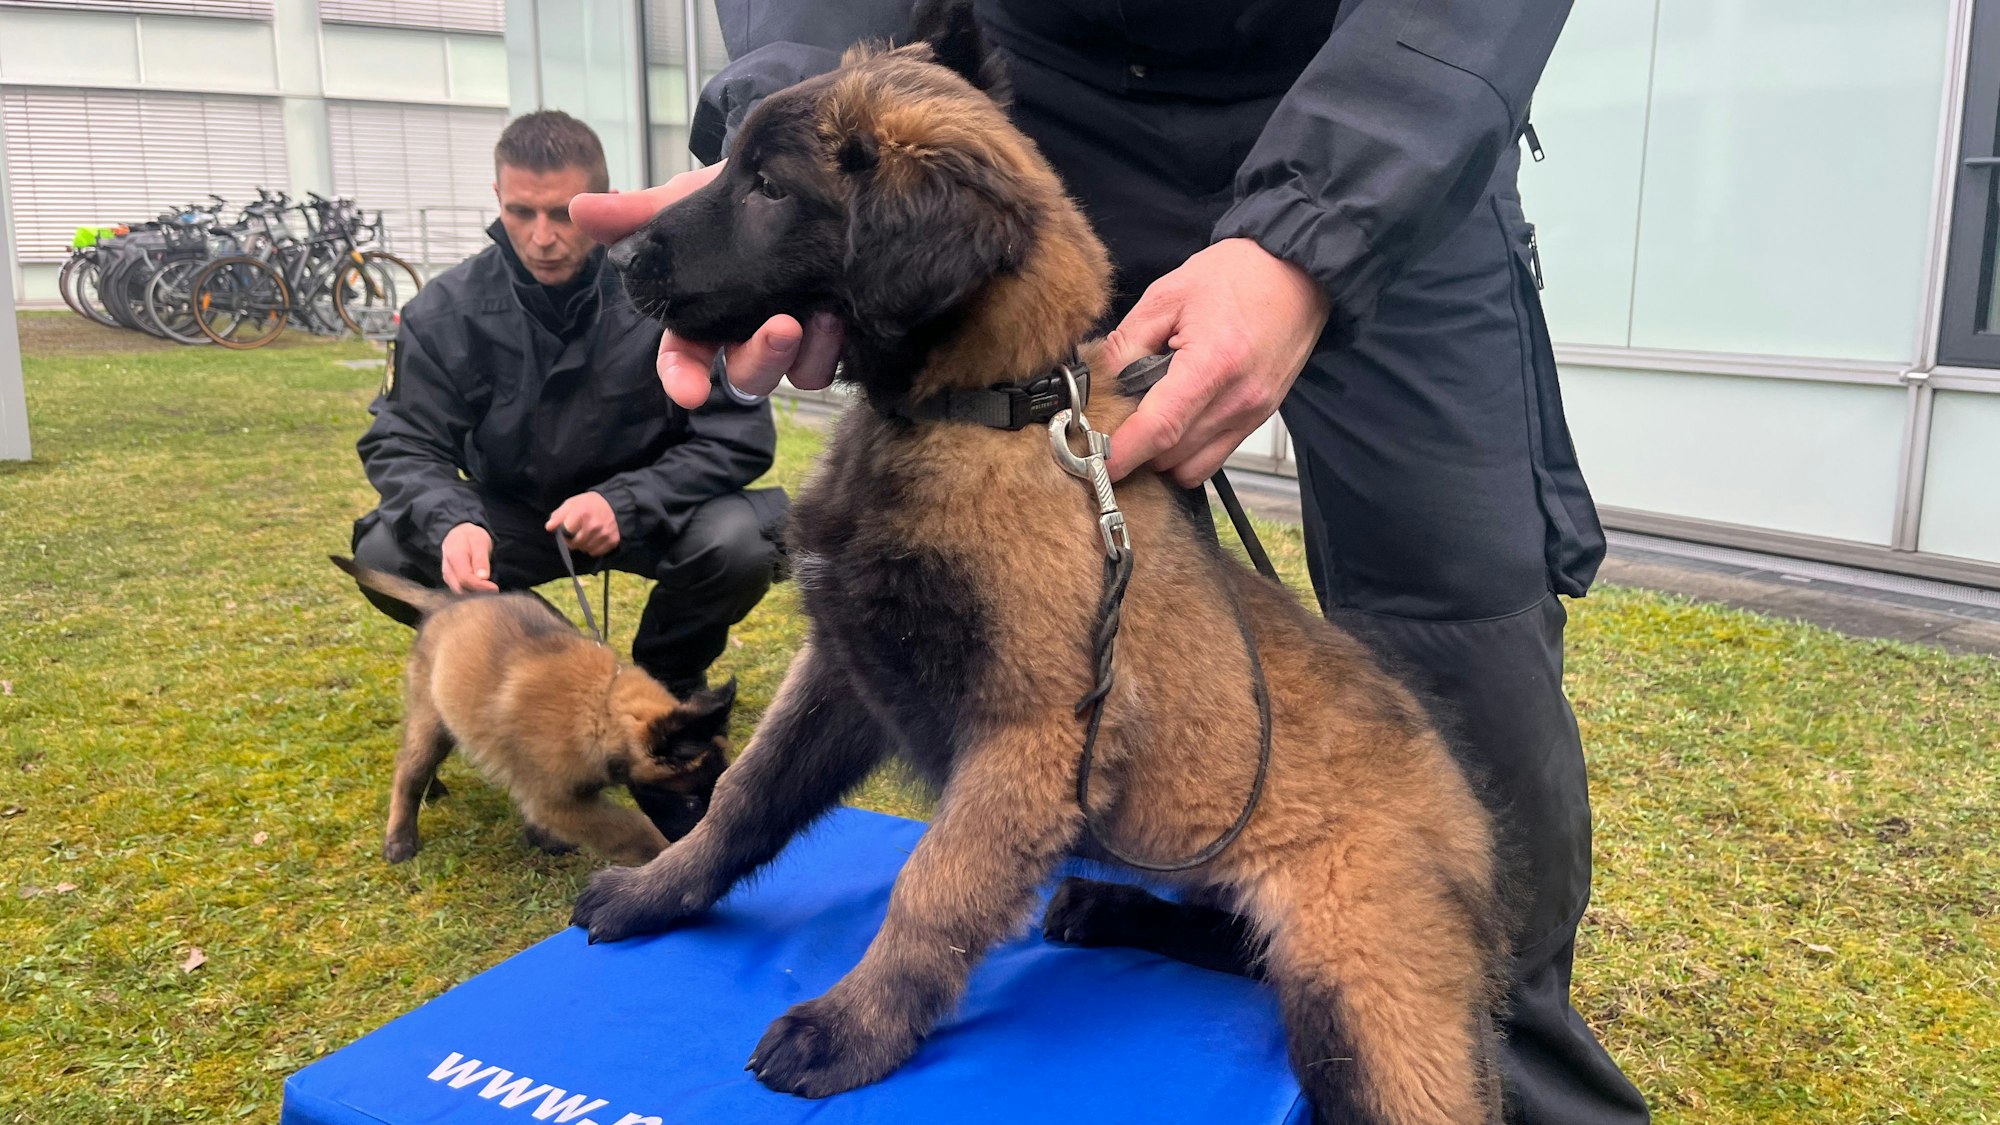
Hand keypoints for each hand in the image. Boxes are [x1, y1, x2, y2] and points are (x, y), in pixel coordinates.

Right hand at [441, 522, 495, 592]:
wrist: (459, 534)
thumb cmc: (471, 537)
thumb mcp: (480, 542)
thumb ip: (480, 560)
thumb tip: (483, 577)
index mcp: (454, 557)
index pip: (465, 578)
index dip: (481, 586)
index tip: (495, 588)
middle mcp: (448, 569)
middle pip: (461, 589)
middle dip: (478, 593)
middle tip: (494, 591)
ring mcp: (447, 576)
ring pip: (460, 592)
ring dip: (475, 594)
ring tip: (489, 590)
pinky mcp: (450, 580)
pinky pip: (460, 590)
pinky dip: (471, 592)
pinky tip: (482, 590)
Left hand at [544, 492, 620, 556]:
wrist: (613, 504)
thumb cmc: (588, 504)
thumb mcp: (571, 504)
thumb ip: (558, 515)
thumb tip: (549, 527)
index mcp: (582, 513)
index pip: (566, 532)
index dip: (564, 533)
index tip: (566, 530)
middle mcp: (594, 525)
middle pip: (575, 543)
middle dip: (572, 541)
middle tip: (576, 534)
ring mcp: (604, 534)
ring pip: (585, 549)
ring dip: (582, 545)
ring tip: (586, 536)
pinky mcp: (613, 541)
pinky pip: (596, 552)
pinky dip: (593, 548)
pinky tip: (594, 539)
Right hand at [570, 164, 845, 410]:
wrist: (794, 175)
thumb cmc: (731, 197)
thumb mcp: (685, 201)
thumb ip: (637, 214)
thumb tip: (579, 208)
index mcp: (701, 316)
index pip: (683, 359)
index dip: (683, 378)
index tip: (689, 393)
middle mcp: (745, 335)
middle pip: (745, 375)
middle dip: (760, 360)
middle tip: (781, 327)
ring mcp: (791, 337)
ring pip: (793, 375)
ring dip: (803, 354)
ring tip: (819, 314)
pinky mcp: (830, 332)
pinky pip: (832, 360)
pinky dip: (834, 345)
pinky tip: (841, 311)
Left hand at [1099, 238, 1330, 485]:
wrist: (1297, 273)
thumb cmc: (1237, 275)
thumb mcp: (1167, 296)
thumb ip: (1126, 344)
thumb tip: (1094, 384)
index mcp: (1213, 363)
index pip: (1160, 428)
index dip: (1123, 452)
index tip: (1095, 463)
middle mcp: (1238, 398)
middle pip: (1171, 456)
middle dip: (1136, 449)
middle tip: (1114, 426)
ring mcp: (1253, 413)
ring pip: (1191, 467)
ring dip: (1162, 456)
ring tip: (1147, 421)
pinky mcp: (1258, 419)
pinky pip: (1214, 458)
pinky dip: (1187, 452)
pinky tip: (1176, 422)